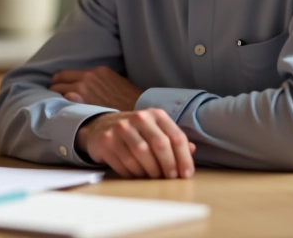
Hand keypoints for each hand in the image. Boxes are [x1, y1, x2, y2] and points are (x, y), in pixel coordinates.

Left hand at [50, 66, 142, 110]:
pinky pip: (63, 104)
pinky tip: (62, 113)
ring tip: (56, 106)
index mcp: (96, 71)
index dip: (60, 81)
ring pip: (57, 92)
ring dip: (55, 99)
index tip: (58, 87)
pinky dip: (61, 108)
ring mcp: (83, 91)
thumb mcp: (115, 81)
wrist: (137, 111)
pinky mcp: (82, 104)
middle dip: (54, 89)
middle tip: (53, 97)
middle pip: (58, 81)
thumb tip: (89, 87)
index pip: (66, 73)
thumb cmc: (129, 100)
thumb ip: (98, 81)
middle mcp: (87, 78)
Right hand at [76, 109, 195, 179]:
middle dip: (168, 165)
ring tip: (154, 176)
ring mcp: (120, 128)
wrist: (100, 127)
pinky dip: (134, 173)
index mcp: (155, 114)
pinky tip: (137, 174)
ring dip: (151, 171)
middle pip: (160, 145)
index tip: (186, 174)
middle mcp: (138, 118)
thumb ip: (173, 139)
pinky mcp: (106, 140)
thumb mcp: (155, 130)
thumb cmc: (135, 132)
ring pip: (142, 155)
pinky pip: (125, 164)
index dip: (184, 158)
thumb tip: (192, 150)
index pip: (176, 136)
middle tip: (170, 177)